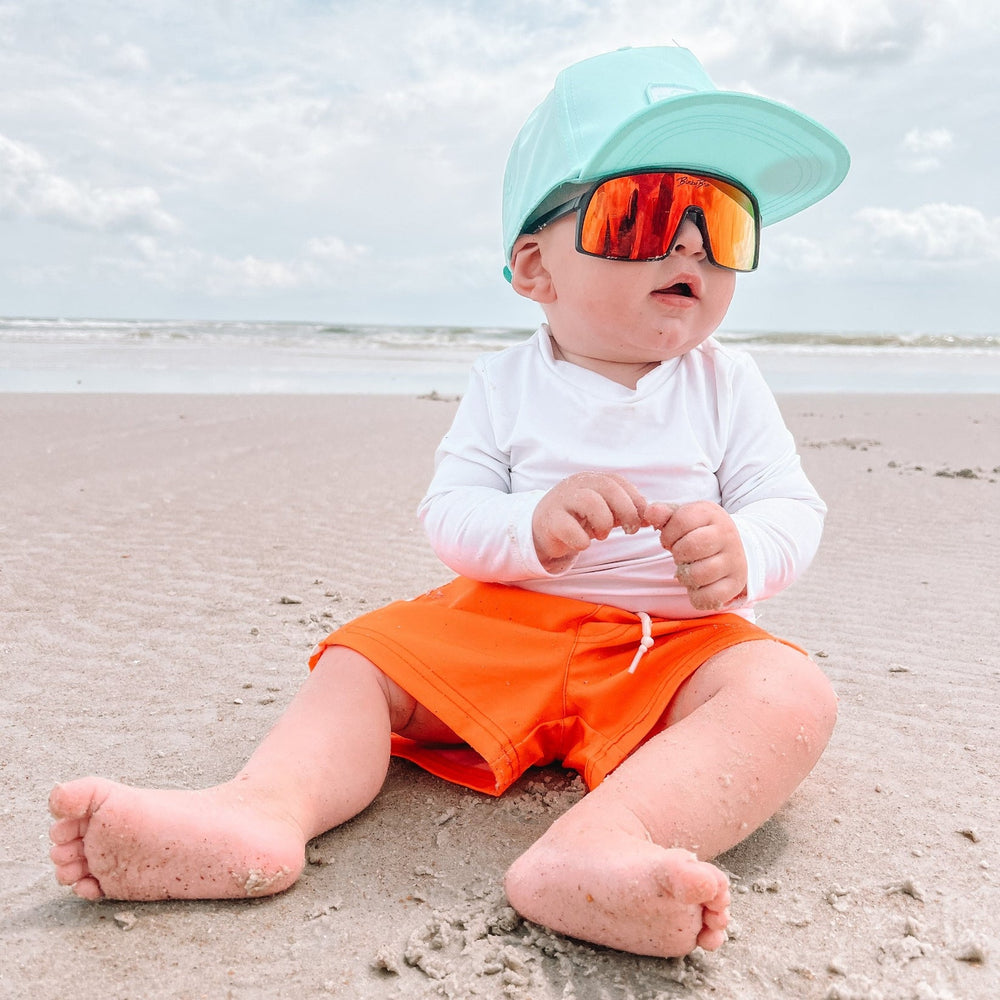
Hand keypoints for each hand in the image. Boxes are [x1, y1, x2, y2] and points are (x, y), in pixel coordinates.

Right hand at [533, 472, 647, 572]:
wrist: (543, 530)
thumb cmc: (578, 520)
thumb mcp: (605, 513)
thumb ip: (626, 512)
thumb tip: (651, 517)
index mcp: (591, 480)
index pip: (618, 482)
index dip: (635, 500)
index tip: (642, 519)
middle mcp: (576, 485)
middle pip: (608, 487)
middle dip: (626, 510)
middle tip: (630, 529)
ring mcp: (561, 501)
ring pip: (590, 501)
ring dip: (603, 522)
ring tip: (603, 535)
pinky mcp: (550, 521)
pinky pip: (569, 527)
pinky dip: (582, 540)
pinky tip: (583, 543)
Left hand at [646, 501, 747, 610]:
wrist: (735, 546)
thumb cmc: (700, 532)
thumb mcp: (683, 517)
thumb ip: (663, 514)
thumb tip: (650, 513)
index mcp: (712, 514)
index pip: (682, 520)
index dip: (668, 534)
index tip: (670, 541)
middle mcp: (727, 535)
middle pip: (691, 547)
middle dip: (677, 554)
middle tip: (681, 556)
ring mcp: (734, 560)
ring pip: (699, 574)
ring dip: (685, 576)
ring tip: (689, 570)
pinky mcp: (736, 583)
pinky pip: (710, 597)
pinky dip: (697, 596)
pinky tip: (698, 585)